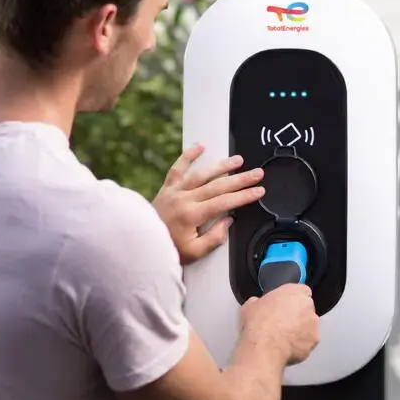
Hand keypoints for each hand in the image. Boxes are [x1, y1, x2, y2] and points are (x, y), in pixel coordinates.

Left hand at [153, 145, 265, 264]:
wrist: (141, 244)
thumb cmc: (167, 250)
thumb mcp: (195, 252)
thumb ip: (214, 238)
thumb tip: (227, 221)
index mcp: (192, 215)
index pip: (225, 202)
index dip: (244, 196)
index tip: (258, 191)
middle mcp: (184, 199)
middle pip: (218, 186)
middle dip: (240, 179)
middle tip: (257, 174)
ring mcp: (175, 191)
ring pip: (201, 174)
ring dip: (221, 165)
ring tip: (237, 160)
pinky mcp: (167, 188)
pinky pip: (177, 168)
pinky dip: (188, 155)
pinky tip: (200, 146)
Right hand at [239, 284, 319, 365]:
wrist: (264, 346)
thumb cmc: (258, 323)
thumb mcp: (250, 306)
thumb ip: (258, 302)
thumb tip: (256, 304)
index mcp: (294, 291)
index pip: (301, 291)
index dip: (293, 300)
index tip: (285, 306)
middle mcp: (307, 304)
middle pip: (306, 309)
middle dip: (298, 315)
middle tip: (283, 323)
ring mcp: (313, 323)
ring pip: (310, 326)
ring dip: (301, 330)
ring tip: (284, 338)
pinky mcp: (314, 339)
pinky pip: (309, 341)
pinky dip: (301, 344)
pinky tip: (288, 347)